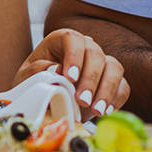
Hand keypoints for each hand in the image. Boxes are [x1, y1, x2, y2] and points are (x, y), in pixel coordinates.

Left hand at [12, 29, 129, 120]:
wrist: (46, 101)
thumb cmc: (35, 84)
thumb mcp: (29, 77)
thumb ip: (39, 70)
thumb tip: (56, 69)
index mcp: (60, 40)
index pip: (72, 39)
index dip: (73, 56)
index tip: (70, 78)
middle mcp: (84, 48)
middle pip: (95, 54)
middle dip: (90, 79)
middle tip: (81, 101)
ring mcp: (100, 64)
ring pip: (114, 67)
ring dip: (106, 90)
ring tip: (96, 111)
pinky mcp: (113, 82)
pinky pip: (123, 86)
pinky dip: (116, 99)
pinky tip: (105, 111)